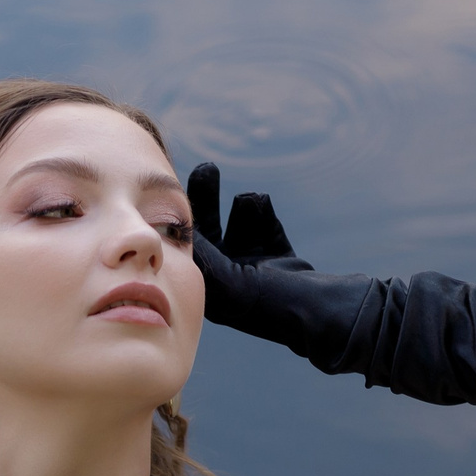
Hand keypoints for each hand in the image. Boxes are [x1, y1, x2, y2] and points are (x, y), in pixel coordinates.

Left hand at [186, 162, 368, 348]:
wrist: (307, 307)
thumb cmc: (254, 299)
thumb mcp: (216, 275)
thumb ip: (197, 248)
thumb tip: (169, 225)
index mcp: (207, 282)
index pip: (188, 239)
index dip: (182, 211)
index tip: (175, 183)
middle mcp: (227, 273)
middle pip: (211, 225)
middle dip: (208, 196)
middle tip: (207, 168)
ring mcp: (253, 263)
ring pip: (240, 221)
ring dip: (244, 207)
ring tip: (248, 201)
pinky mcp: (277, 254)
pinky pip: (266, 223)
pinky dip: (264, 214)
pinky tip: (261, 206)